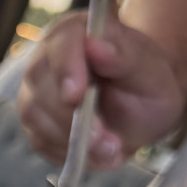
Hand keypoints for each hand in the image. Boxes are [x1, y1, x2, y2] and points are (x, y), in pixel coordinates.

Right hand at [18, 9, 186, 169]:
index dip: (66, 69)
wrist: (142, 110)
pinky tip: (98, 154)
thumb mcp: (151, 70)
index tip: (76, 95)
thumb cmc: (147, 83)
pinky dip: (70, 154)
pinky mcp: (36, 124)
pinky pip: (41, 142)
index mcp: (75, 33)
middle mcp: (46, 60)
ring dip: (73, 140)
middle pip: (41, 84)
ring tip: (112, 151)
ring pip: (36, 117)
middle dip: (70, 117)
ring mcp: (36, 93)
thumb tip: (95, 45)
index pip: (61, 44)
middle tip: (106, 140)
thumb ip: (126, 56)